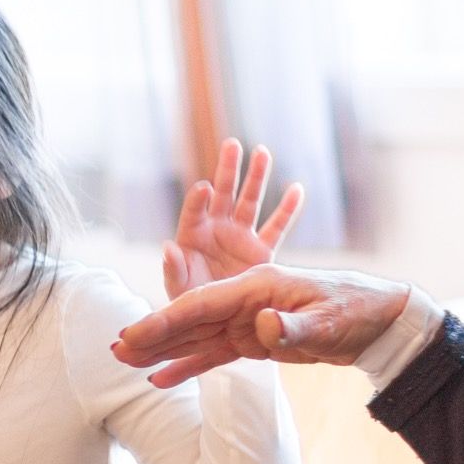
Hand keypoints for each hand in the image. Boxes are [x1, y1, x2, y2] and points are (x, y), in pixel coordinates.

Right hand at [111, 265, 411, 387]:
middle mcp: (245, 301)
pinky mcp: (255, 341)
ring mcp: (247, 321)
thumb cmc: (357, 310)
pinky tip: (162, 378)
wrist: (381, 320)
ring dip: (162, 349)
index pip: (202, 305)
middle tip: (116, 349)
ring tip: (126, 361)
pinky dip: (189, 366)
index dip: (166, 320)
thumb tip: (264, 327)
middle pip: (189, 319)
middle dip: (153, 334)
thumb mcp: (329, 319)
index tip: (136, 334)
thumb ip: (293, 325)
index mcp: (257, 286)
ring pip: (195, 337)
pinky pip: (214, 355)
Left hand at [164, 139, 304, 298]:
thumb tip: (167, 247)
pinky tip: (296, 189)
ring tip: (262, 152)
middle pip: (223, 194)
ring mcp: (241, 237)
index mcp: (193, 236)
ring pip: (250, 202)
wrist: (216, 318)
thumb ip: (173, 268)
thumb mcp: (178, 287)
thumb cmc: (189, 301)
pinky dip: (287, 209)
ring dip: (256, 178)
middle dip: (228, 170)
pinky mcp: (261, 250)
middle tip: (232, 144)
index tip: (204, 187)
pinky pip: (277, 227)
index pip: (195, 211)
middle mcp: (218, 230)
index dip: (198, 200)